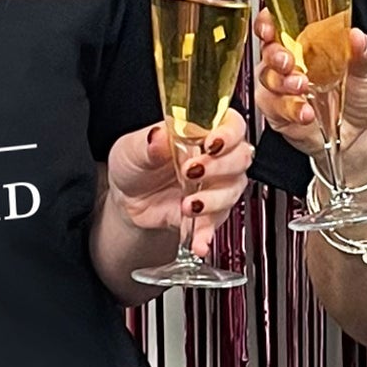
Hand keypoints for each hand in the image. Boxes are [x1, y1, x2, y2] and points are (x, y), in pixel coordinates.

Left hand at [106, 109, 253, 255]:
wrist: (126, 201)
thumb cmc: (135, 165)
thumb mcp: (133, 148)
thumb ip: (148, 143)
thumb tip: (158, 136)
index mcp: (200, 132)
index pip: (231, 124)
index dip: (229, 133)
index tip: (212, 143)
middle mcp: (214, 158)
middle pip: (240, 157)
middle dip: (220, 166)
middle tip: (192, 172)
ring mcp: (214, 186)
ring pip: (233, 190)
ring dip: (213, 200)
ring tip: (187, 205)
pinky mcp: (208, 214)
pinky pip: (216, 224)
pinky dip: (208, 234)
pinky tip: (199, 242)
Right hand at [252, 8, 366, 156]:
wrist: (365, 133)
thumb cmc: (362, 94)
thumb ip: (362, 51)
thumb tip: (356, 35)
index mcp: (305, 44)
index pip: (277, 26)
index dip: (267, 23)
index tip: (269, 25)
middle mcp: (290, 64)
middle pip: (267, 51)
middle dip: (274, 55)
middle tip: (288, 62)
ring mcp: (282, 89)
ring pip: (267, 79)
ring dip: (282, 83)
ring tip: (302, 87)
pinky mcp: (280, 113)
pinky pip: (273, 108)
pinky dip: (288, 108)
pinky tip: (305, 112)